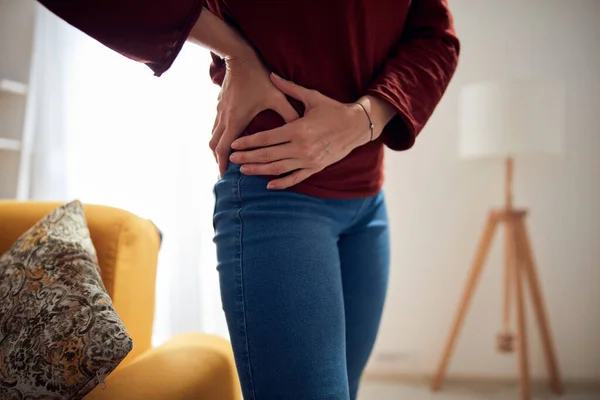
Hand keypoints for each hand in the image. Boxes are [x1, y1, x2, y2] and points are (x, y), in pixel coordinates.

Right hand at [210, 52, 298, 175]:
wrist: (239, 57)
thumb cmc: (258, 77)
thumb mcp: (276, 97)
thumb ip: (289, 114)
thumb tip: (300, 129)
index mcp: (236, 121)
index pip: (225, 148)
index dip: (224, 163)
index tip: (225, 174)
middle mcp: (225, 119)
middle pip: (214, 145)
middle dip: (218, 159)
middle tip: (224, 170)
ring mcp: (220, 112)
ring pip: (213, 136)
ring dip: (217, 148)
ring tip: (225, 158)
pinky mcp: (220, 105)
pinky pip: (215, 126)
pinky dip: (218, 136)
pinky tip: (227, 138)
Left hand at [229, 73, 371, 189]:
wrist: (357, 126)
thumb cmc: (333, 109)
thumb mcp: (312, 97)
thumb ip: (289, 88)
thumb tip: (271, 74)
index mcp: (298, 129)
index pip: (266, 138)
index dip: (248, 143)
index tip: (234, 145)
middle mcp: (301, 147)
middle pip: (268, 156)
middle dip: (247, 158)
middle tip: (232, 159)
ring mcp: (309, 160)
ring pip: (278, 169)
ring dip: (259, 171)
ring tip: (243, 171)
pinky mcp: (316, 167)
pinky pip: (295, 178)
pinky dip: (281, 183)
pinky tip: (268, 184)